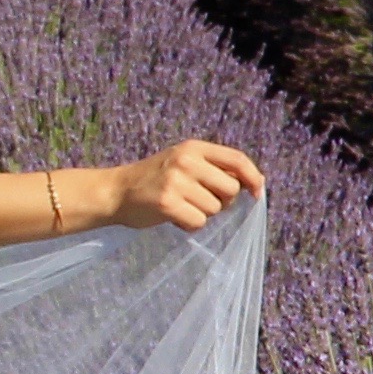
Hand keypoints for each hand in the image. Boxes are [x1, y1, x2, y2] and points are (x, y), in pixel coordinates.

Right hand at [103, 139, 265, 232]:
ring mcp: (176, 182)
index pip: (237, 159)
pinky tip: (175, 218)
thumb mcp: (183, 161)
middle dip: (222, 201)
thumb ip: (212, 168)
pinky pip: (199, 222)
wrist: (116, 191)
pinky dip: (190, 225)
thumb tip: (252, 184)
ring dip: (202, 214)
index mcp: (193, 148)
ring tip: (181, 207)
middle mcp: (186, 161)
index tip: (256, 192)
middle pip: (231, 189)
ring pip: (215, 209)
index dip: (253, 177)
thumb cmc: (155, 179)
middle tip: (200, 201)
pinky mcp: (167, 203)